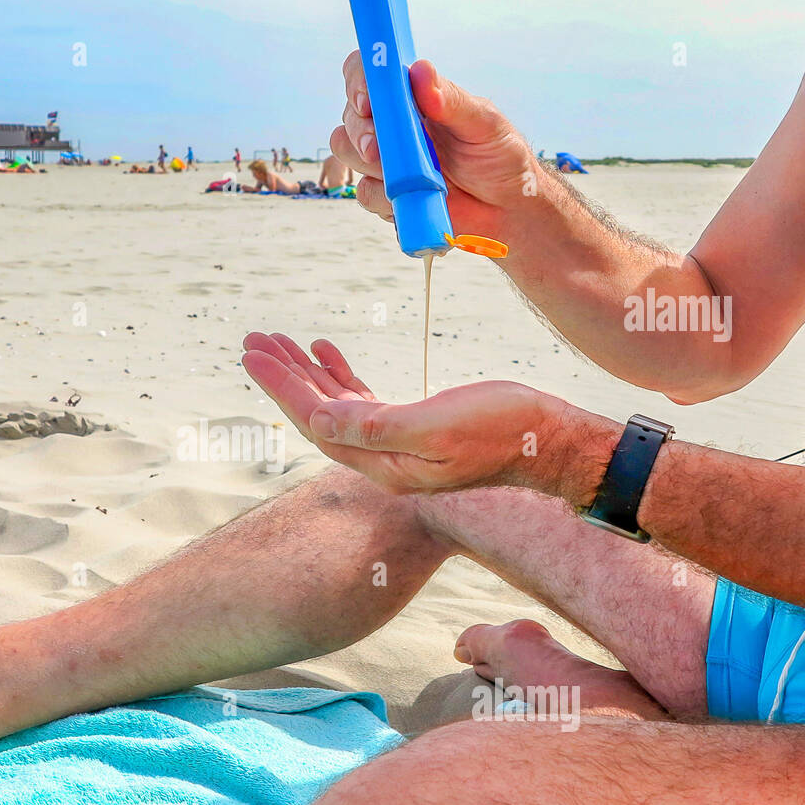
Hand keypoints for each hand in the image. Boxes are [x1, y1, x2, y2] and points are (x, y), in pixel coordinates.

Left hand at [242, 332, 595, 497]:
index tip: (255, 355)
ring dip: (306, 373)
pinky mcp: (413, 427)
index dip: (284, 388)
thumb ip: (377, 427)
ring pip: (336, 405)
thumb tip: (321, 421)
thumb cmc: (505, 430)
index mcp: (384, 463)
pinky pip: (362, 400)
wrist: (551, 440)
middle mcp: (382, 459)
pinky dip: (339, 374)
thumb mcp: (439, 426)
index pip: (319, 422)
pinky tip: (323, 351)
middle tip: (254, 341)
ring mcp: (396, 444)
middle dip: (285, 377)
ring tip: (278, 342)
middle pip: (319, 414)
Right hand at [333, 53, 534, 239]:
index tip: (367, 100)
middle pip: (350, 116)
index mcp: (412, 98)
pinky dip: (384, 197)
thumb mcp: (483, 122)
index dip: (358, 80)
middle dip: (359, 130)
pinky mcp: (386, 196)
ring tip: (404, 175)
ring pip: (348, 152)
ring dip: (368, 163)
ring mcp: (386, 161)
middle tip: (376, 148)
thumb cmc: (499, 156)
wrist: (507, 208)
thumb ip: (450, 100)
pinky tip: (411, 197)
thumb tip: (420, 70)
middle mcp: (392, 126)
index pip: (370, 74)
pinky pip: (365, 193)